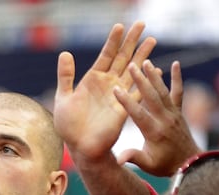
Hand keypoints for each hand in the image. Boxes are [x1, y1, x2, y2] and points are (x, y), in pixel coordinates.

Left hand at [54, 22, 155, 162]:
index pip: (106, 55)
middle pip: (122, 58)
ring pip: (133, 71)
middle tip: (142, 24)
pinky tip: (155, 69)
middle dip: (132, 41)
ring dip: (142, 56)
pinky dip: (146, 80)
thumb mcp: (63, 97)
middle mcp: (108, 84)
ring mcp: (118, 95)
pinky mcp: (124, 108)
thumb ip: (66, 76)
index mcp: (93, 80)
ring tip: (152, 39)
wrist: (80, 147)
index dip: (113, 41)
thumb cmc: (69, 125)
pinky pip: (138, 91)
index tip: (120, 26)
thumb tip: (65, 53)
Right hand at [114, 60, 200, 176]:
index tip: (116, 89)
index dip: (127, 101)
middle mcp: (165, 120)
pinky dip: (177, 78)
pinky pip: (179, 93)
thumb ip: (133, 158)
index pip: (138, 114)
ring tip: (146, 61)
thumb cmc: (164, 165)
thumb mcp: (147, 165)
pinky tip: (176, 64)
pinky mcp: (179, 111)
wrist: (190, 165)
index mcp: (154, 132)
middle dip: (141, 81)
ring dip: (154, 76)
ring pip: (163, 91)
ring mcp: (173, 114)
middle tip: (132, 65)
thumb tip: (118, 160)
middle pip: (152, 97)